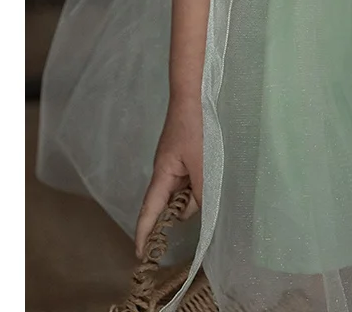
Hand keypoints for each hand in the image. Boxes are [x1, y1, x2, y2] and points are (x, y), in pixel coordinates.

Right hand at [135, 96, 202, 258]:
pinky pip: (189, 180)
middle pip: (170, 204)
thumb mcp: (201, 163)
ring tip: (210, 177)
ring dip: (195, 194)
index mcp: (162, 175)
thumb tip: (196, 212)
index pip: (149, 211)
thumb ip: (200, 191)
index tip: (140, 255)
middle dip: (183, 210)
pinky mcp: (184, 157)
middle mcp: (164, 173)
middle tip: (203, 205)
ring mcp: (174, 165)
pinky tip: (211, 174)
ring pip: (182, 192)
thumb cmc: (195, 128)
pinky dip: (198, 183)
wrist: (193, 97)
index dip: (144, 234)